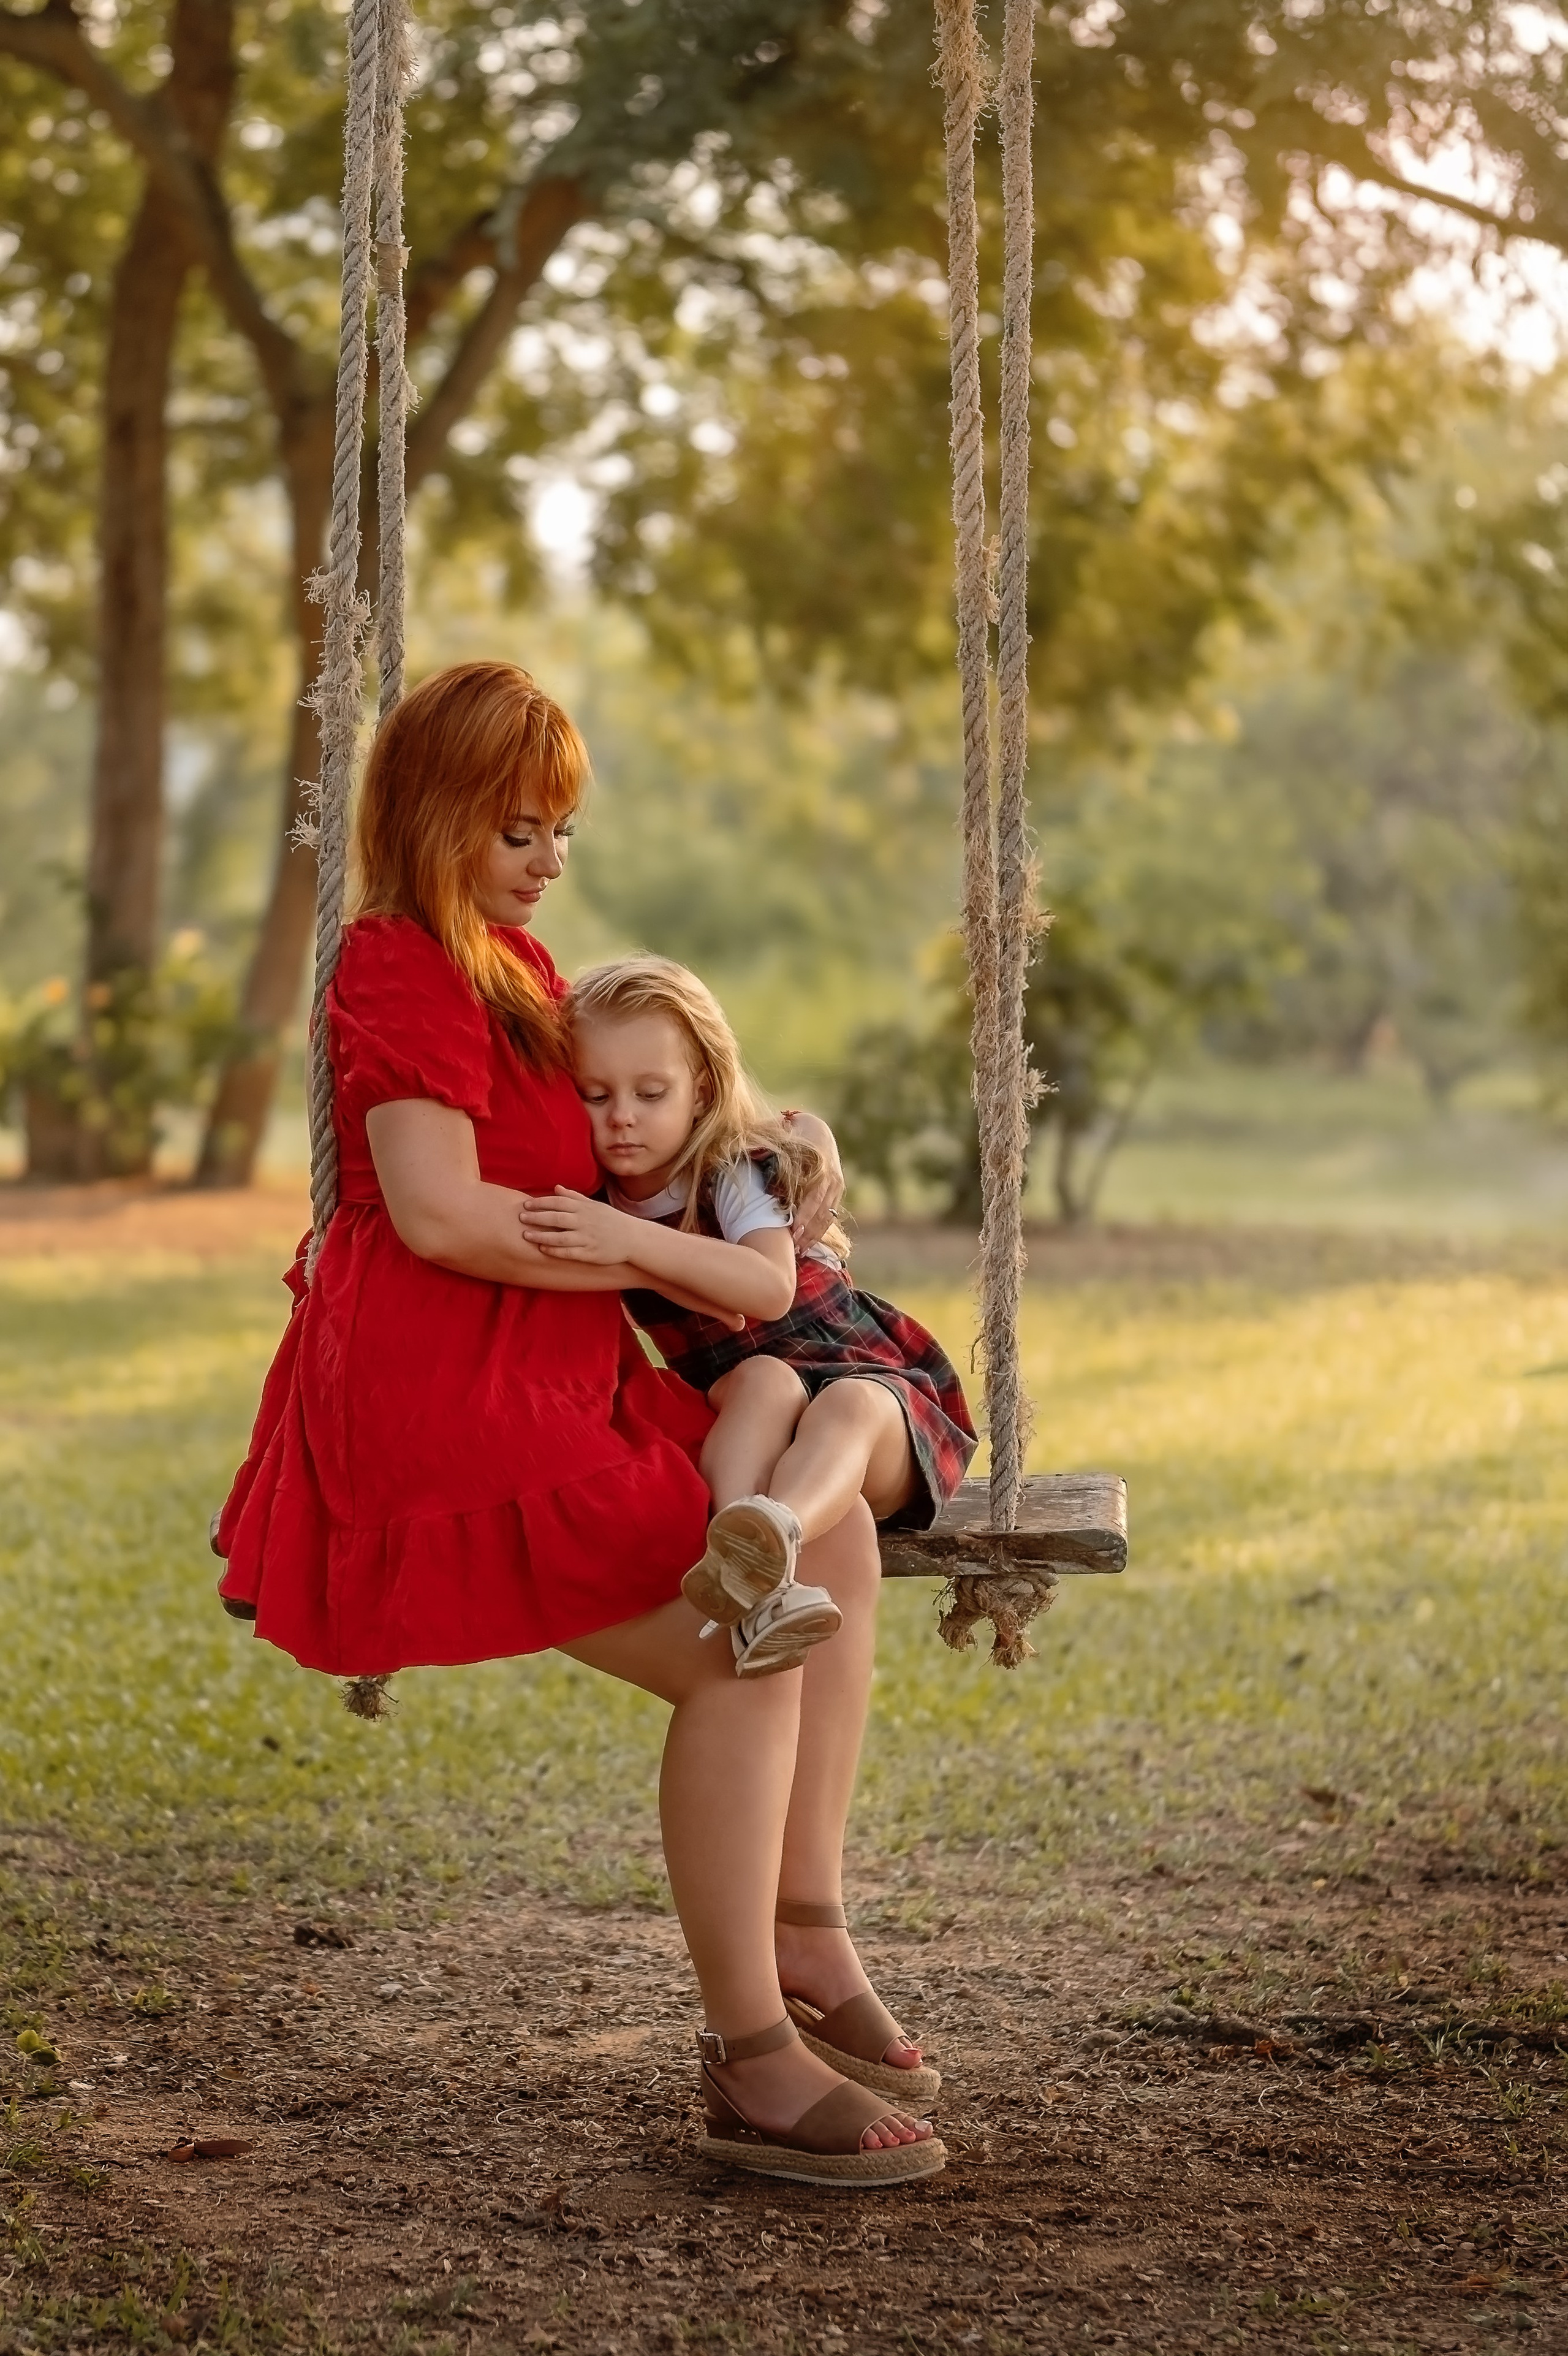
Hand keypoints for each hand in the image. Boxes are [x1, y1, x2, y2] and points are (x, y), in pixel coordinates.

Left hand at [517, 1188, 633, 1263]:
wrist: (633, 1238)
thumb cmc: (611, 1220)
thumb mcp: (595, 1205)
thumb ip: (574, 1197)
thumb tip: (556, 1188)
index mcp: (585, 1208)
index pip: (559, 1202)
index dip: (541, 1203)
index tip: (526, 1204)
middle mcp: (585, 1222)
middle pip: (556, 1218)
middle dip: (537, 1218)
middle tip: (521, 1217)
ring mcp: (587, 1238)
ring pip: (560, 1237)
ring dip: (541, 1236)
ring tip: (526, 1235)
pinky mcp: (590, 1254)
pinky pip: (569, 1252)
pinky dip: (555, 1251)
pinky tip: (542, 1249)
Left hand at [784, 1110, 844, 1249]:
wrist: (816, 1128)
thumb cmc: (793, 1136)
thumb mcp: (784, 1141)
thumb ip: (773, 1154)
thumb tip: (757, 1167)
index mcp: (821, 1165)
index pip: (814, 1196)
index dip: (804, 1215)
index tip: (792, 1231)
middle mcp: (832, 1178)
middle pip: (822, 1212)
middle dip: (808, 1233)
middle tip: (794, 1249)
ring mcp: (837, 1186)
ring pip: (827, 1217)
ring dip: (814, 1236)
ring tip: (800, 1252)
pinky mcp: (838, 1193)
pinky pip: (829, 1216)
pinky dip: (818, 1231)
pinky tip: (807, 1244)